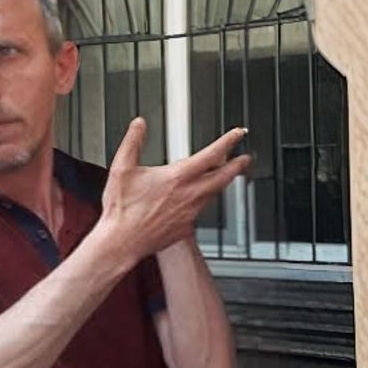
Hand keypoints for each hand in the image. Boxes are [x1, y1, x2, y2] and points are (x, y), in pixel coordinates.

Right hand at [98, 118, 251, 261]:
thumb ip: (133, 142)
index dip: (228, 142)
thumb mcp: (122, 168)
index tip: (238, 134)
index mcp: (177, 177)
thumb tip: (139, 124)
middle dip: (237, 166)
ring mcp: (190, 214)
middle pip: (224, 178)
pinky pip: (198, 212)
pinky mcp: (186, 229)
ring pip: (212, 195)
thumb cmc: (121, 210)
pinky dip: (199, 202)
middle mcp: (189, 195)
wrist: (121, 242)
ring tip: (221, 176)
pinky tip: (191, 201)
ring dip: (219, 183)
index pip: (212, 155)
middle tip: (246, 159)